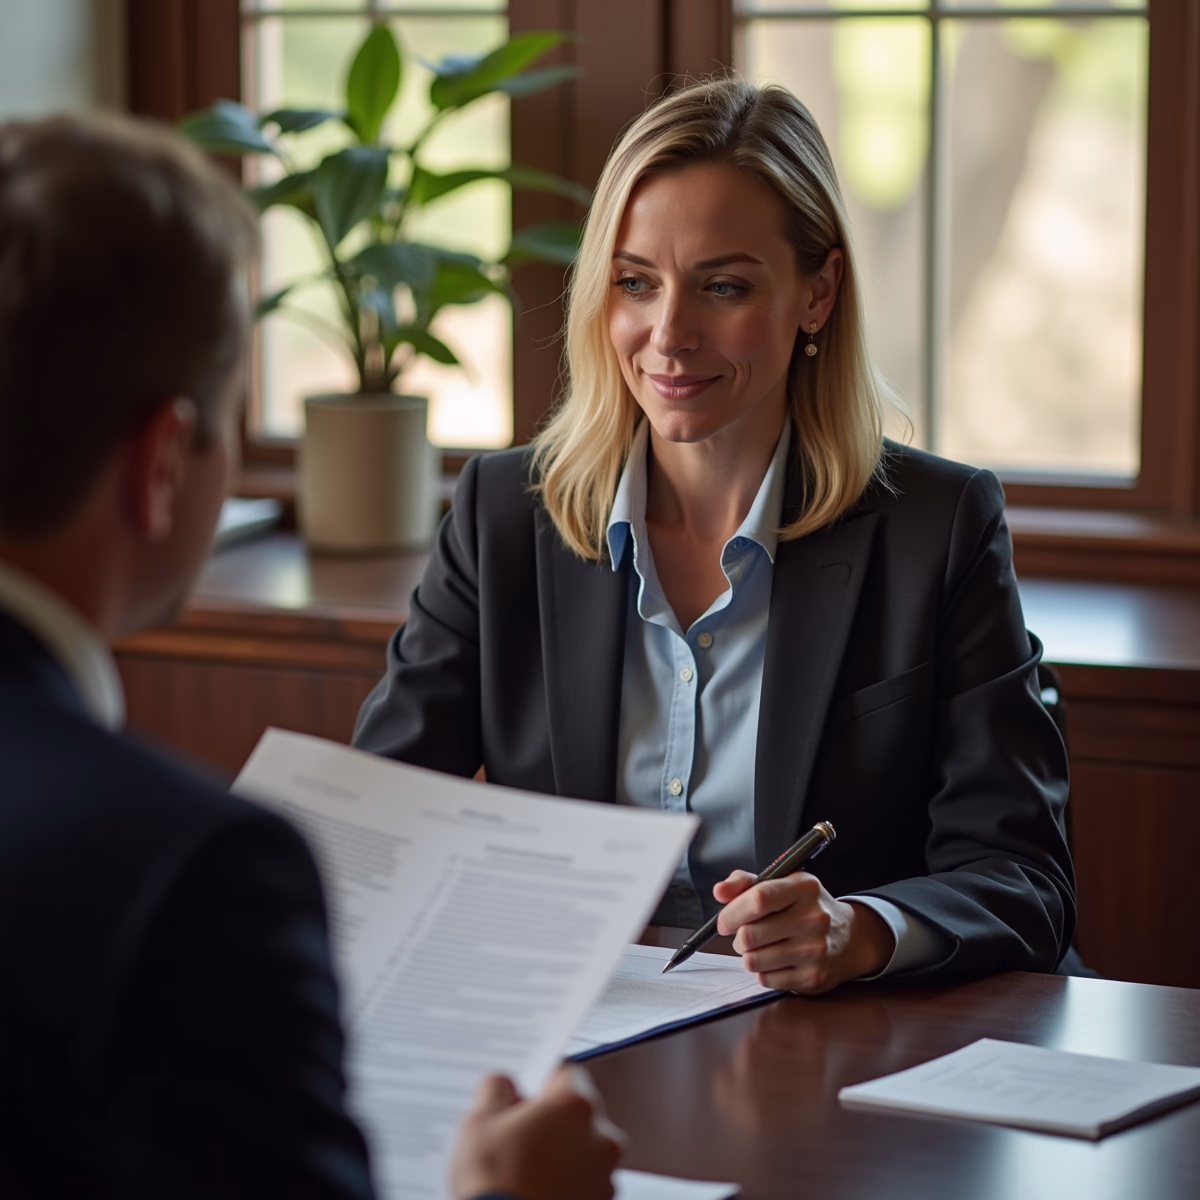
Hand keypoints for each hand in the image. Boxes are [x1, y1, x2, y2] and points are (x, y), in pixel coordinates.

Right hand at [449, 1066, 624, 1199]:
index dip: (542, 1082)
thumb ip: (496, 1090)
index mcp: (574, 1104)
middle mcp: (600, 1135)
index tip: (526, 1093)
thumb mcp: (478, 1123)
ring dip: (565, 1150)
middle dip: (553, 1118)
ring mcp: (605, 1173)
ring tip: (527, 1168)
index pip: (566, 1073)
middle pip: (579, 1111)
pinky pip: (588, 1179)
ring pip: (585, 1146)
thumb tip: (502, 1086)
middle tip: (520, 1134)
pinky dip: (570, 1180)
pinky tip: (539, 1187)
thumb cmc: (495, 1183)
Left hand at [713, 870, 894, 993]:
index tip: (725, 921)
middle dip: (737, 938)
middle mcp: (814, 918)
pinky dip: (763, 971)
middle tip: (744, 935)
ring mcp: (816, 950)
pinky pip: (766, 980)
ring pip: (753, 960)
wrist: (850, 938)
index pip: (759, 899)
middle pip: (750, 934)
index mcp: (804, 888)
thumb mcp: (783, 884)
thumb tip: (719, 891)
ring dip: (748, 956)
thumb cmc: (807, 908)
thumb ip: (746, 883)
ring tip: (760, 947)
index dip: (732, 912)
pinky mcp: (814, 978)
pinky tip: (776, 961)